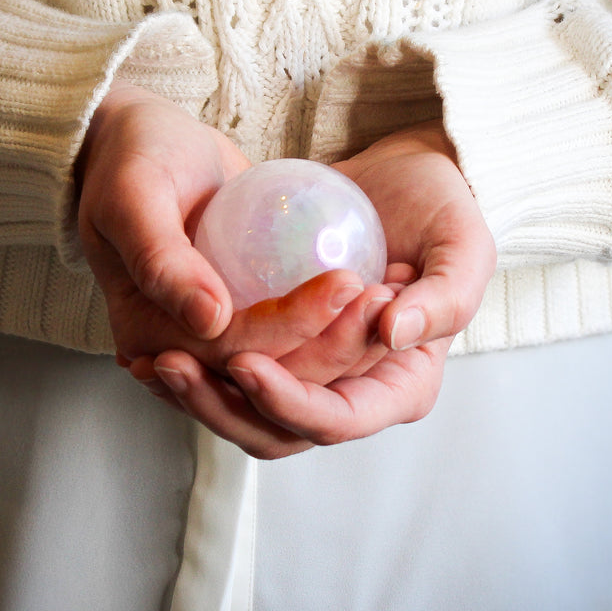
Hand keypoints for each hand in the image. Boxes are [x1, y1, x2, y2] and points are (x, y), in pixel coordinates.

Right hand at [77, 83, 388, 370]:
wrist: (142, 141)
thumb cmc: (133, 160)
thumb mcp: (133, 198)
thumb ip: (160, 260)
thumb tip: (209, 320)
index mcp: (149, 336)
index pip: (231, 348)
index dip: (290, 327)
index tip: (347, 283)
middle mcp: (182, 347)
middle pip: (267, 367)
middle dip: (331, 346)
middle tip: (384, 296)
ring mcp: (214, 331)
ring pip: (286, 358)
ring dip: (340, 341)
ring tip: (389, 295)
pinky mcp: (240, 310)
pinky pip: (288, 325)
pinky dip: (328, 317)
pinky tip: (371, 289)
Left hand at [142, 120, 495, 458]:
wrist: (406, 179)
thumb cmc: (442, 211)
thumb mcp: (463, 245)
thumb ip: (445, 297)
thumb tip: (392, 336)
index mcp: (400, 387)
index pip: (339, 420)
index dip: (289, 402)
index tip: (244, 364)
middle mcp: (353, 391)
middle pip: (280, 431)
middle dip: (222, 408)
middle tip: (171, 364)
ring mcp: (314, 372)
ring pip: (247, 410)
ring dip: (197, 394)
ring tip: (149, 360)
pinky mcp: (282, 346)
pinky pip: (233, 371)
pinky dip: (196, 365)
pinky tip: (148, 343)